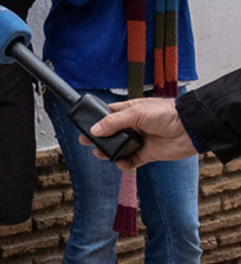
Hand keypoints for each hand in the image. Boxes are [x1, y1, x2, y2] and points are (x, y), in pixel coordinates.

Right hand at [79, 98, 196, 170]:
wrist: (190, 129)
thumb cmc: (167, 113)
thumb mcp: (136, 113)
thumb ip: (114, 122)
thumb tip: (95, 129)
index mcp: (130, 111)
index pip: (108, 115)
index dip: (96, 120)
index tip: (84, 126)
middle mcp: (134, 126)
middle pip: (111, 133)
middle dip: (98, 138)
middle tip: (86, 142)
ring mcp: (140, 140)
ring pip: (119, 148)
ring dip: (109, 152)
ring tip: (100, 154)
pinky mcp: (148, 154)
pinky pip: (132, 160)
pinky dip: (124, 163)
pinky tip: (120, 163)